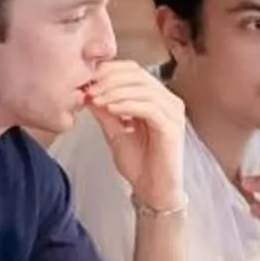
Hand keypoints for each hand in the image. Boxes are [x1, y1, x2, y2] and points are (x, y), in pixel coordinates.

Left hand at [85, 60, 186, 207]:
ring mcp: (173, 113)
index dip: (109, 70)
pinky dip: (127, 105)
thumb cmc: (138, 162)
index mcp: (157, 97)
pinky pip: (149, 107)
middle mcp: (169, 101)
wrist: (153, 190)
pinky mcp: (172, 127)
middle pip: (138, 74)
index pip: (133, 71)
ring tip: (95, 98)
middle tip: (89, 88)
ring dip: (115, 91)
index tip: (86, 79)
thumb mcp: (114, 130)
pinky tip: (111, 109)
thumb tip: (87, 89)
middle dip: (109, 79)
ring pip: (143, 89)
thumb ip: (104, 109)